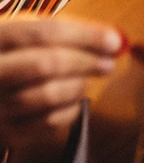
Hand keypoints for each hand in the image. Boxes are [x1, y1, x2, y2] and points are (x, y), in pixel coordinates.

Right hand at [0, 14, 123, 147]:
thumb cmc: (18, 52)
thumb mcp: (31, 30)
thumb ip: (70, 31)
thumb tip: (115, 39)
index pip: (45, 33)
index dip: (85, 36)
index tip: (115, 40)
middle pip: (46, 64)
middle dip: (86, 62)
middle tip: (108, 63)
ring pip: (49, 95)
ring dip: (79, 85)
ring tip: (87, 78)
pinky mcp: (7, 132)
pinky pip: (48, 124)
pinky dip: (71, 110)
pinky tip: (75, 99)